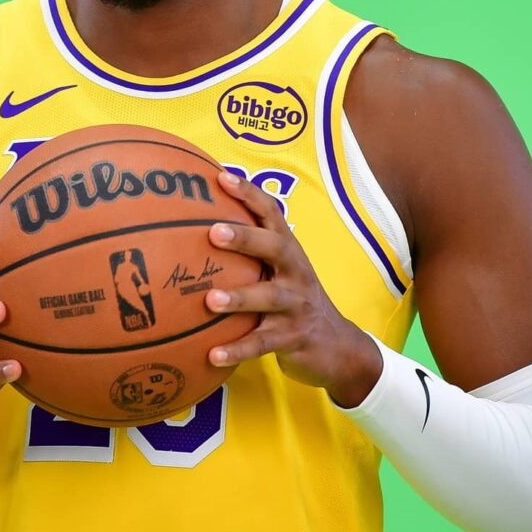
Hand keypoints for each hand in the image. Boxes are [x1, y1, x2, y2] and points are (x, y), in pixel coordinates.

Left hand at [204, 171, 383, 407]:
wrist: (338, 346)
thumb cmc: (293, 300)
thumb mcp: (278, 271)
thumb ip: (249, 252)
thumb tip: (193, 228)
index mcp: (288, 251)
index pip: (271, 214)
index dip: (248, 193)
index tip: (220, 176)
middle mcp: (295, 272)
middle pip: (274, 248)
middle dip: (245, 238)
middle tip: (213, 232)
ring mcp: (296, 305)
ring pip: (269, 297)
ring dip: (239, 298)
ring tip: (210, 300)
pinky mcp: (293, 338)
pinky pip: (262, 344)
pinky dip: (237, 349)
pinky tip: (212, 355)